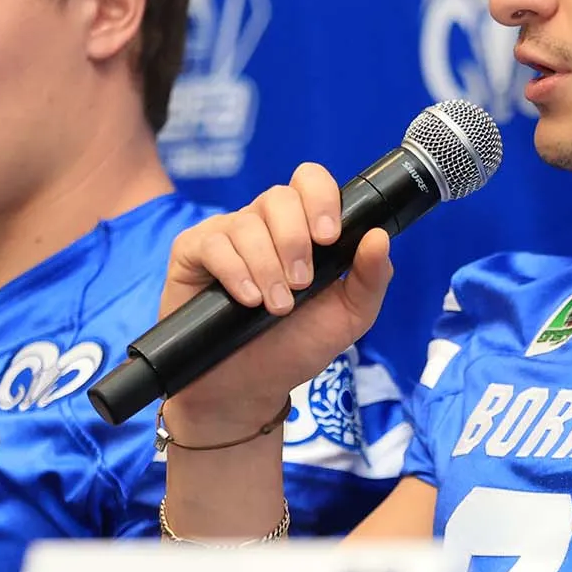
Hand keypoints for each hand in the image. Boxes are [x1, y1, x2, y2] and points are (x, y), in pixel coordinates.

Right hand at [158, 162, 392, 433]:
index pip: (310, 181)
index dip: (321, 198)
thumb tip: (379, 236)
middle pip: (279, 197)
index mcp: (303, 227)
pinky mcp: (192, 253)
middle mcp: (263, 224)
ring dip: (267, 266)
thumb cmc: (296, 346)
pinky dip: (234, 272)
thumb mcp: (348, 318)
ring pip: (246, 223)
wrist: (247, 390)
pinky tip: (246, 300)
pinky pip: (212, 243)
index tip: (329, 238)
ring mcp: (226, 235)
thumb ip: (371, 279)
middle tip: (301, 284)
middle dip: (295, 240)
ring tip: (275, 306)